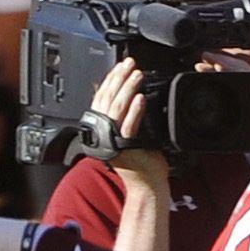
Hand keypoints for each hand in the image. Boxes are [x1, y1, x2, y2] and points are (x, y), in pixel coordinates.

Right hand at [89, 60, 168, 184]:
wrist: (147, 186)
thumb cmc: (143, 164)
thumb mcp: (132, 135)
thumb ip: (127, 118)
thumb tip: (131, 97)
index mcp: (102, 129)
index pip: (102, 98)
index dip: (111, 80)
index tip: (121, 66)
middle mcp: (103, 133)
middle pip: (106, 99)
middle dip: (118, 78)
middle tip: (129, 64)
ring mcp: (112, 140)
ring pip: (116, 108)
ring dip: (127, 88)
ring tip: (137, 74)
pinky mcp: (125, 147)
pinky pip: (128, 124)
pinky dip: (134, 110)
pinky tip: (141, 98)